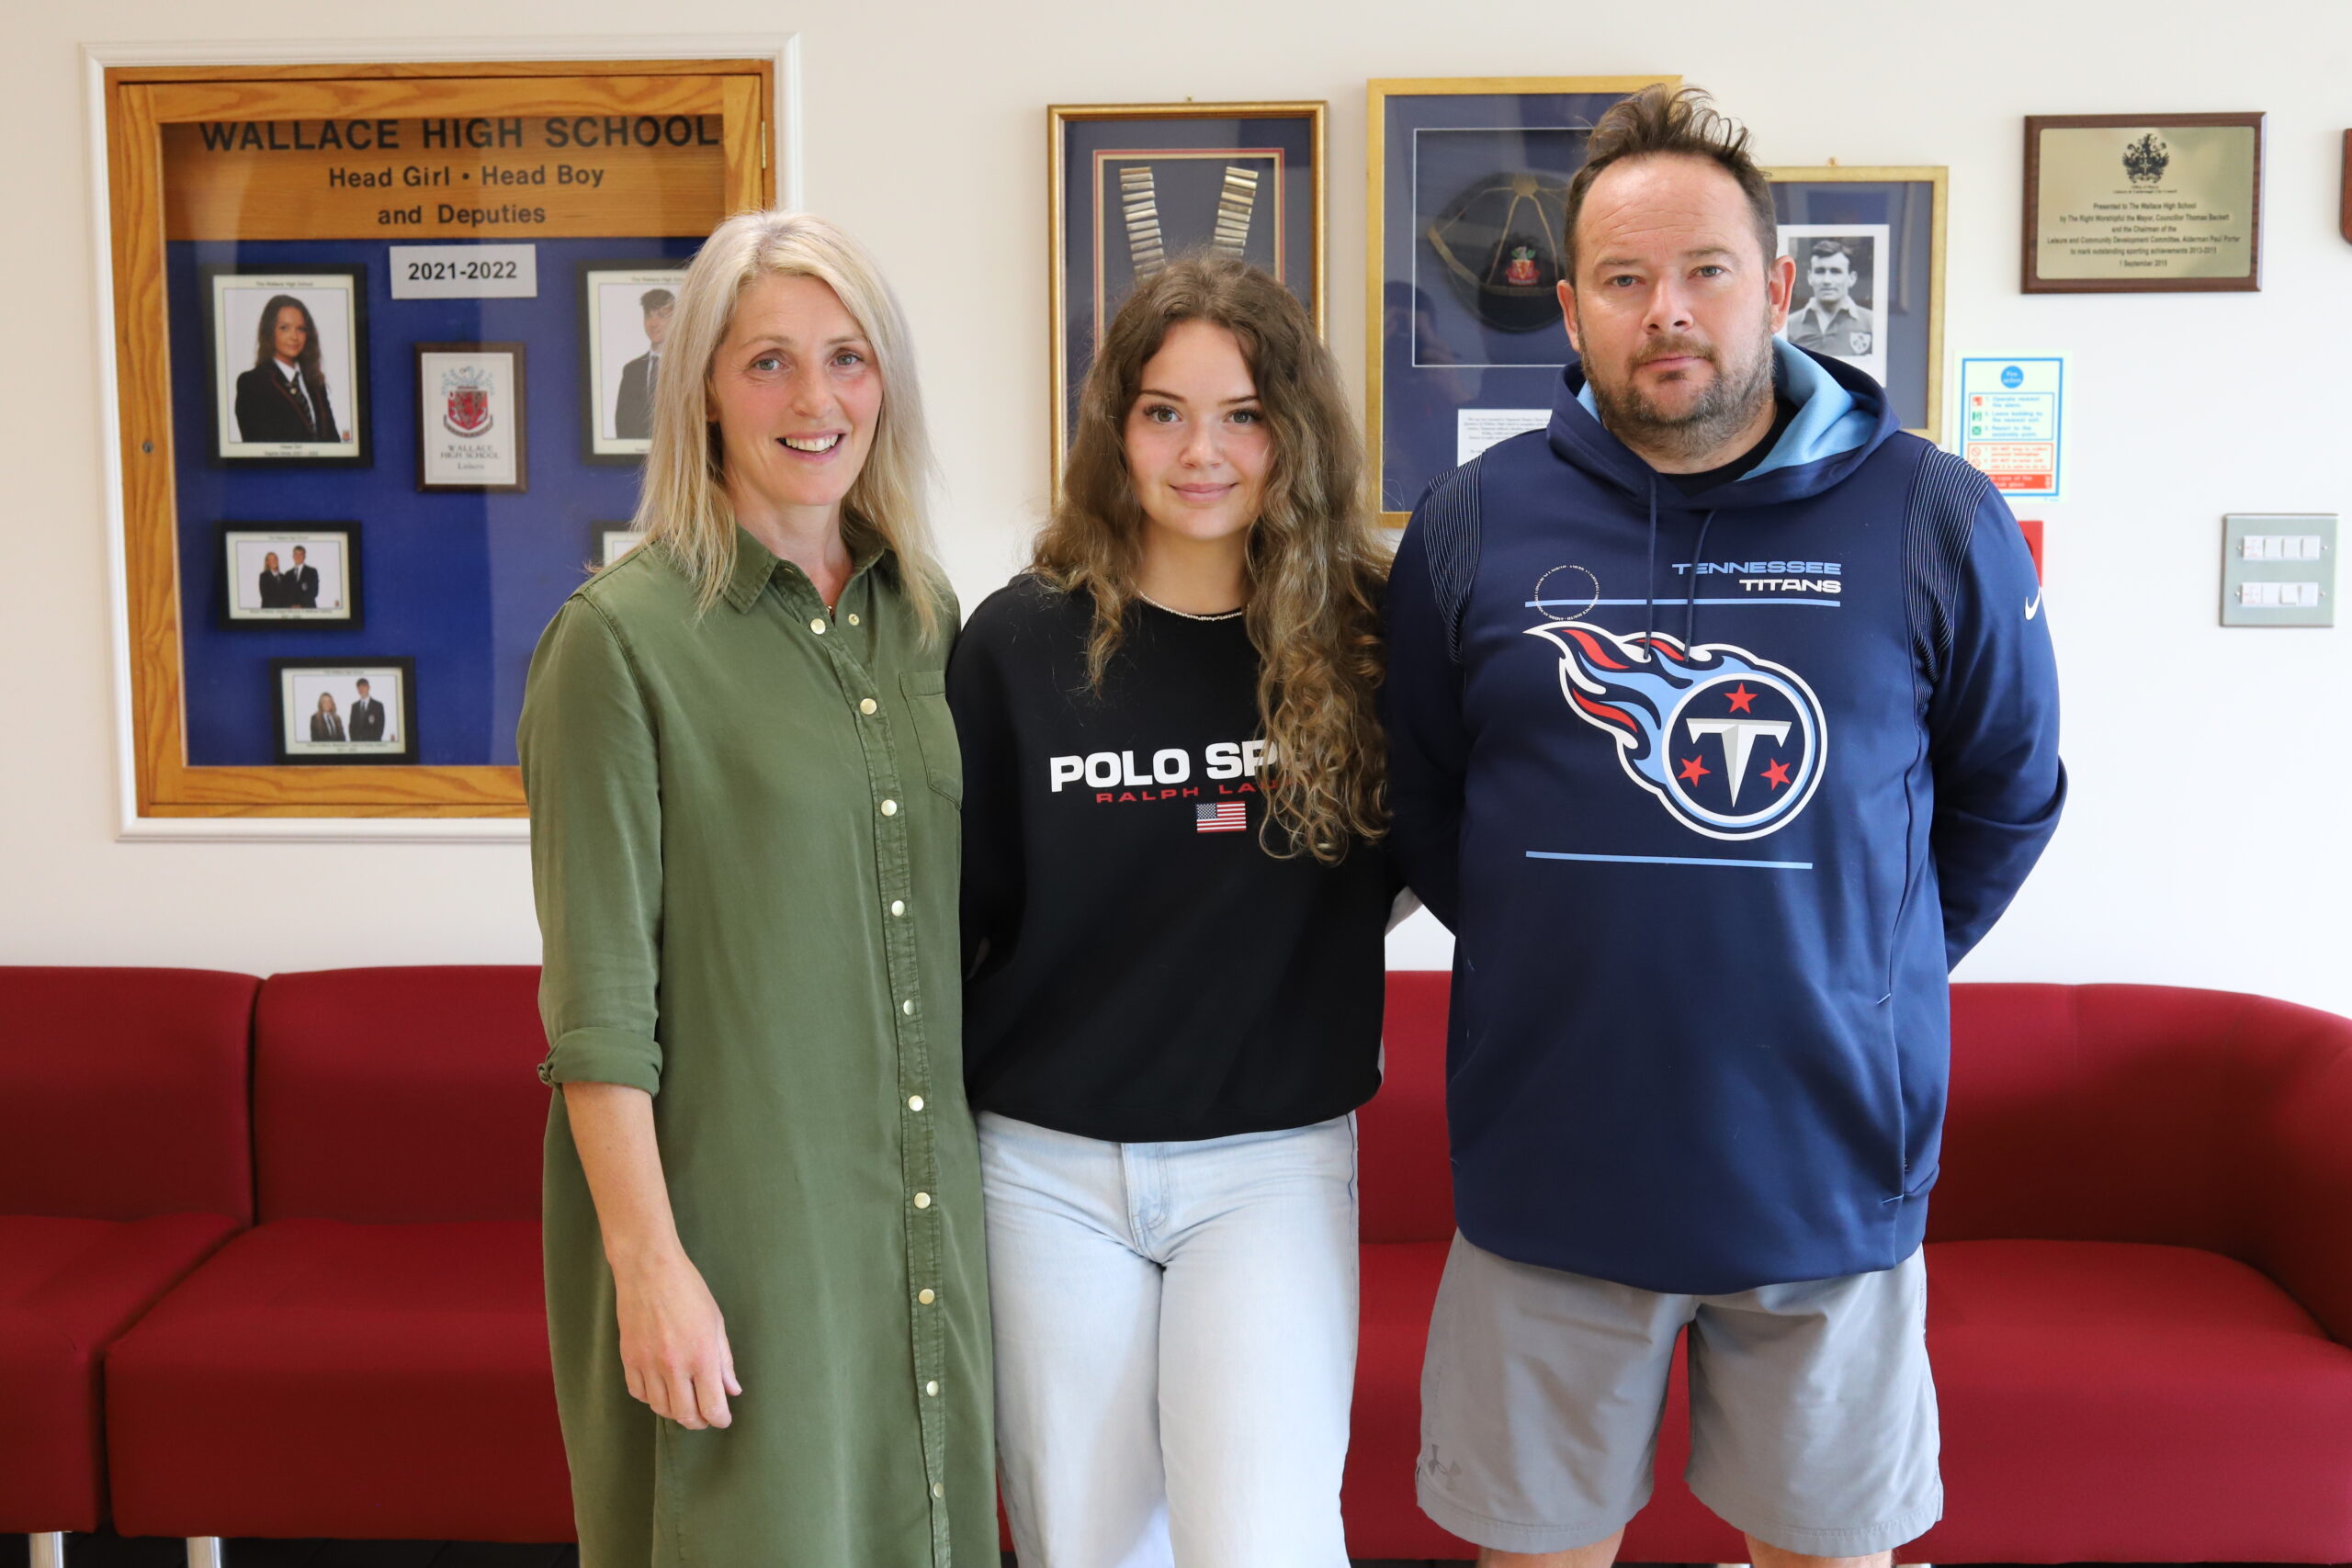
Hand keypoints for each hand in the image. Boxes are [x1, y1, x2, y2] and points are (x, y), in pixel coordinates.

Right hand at [612, 1249, 742, 1429]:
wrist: (649, 1269)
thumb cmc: (688, 1290)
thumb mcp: (716, 1322)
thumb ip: (724, 1360)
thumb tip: (731, 1390)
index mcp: (702, 1356)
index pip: (712, 1406)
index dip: (720, 1419)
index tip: (722, 1419)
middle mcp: (674, 1365)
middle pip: (685, 1414)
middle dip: (699, 1421)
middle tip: (705, 1416)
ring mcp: (648, 1364)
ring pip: (660, 1407)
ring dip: (675, 1411)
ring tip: (684, 1402)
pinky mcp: (628, 1359)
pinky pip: (638, 1393)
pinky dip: (651, 1398)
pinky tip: (661, 1388)